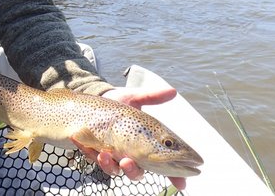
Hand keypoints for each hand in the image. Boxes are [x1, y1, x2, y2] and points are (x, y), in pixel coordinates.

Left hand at [71, 86, 186, 189]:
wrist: (93, 98)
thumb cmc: (117, 102)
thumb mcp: (133, 98)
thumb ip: (151, 97)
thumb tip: (172, 91)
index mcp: (144, 144)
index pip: (162, 164)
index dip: (174, 175)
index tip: (182, 183)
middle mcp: (130, 153)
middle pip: (136, 172)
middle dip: (133, 171)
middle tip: (128, 162)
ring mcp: (112, 154)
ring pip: (115, 170)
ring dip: (111, 166)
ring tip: (107, 156)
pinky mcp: (95, 151)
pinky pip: (94, 160)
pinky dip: (93, 155)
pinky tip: (93, 148)